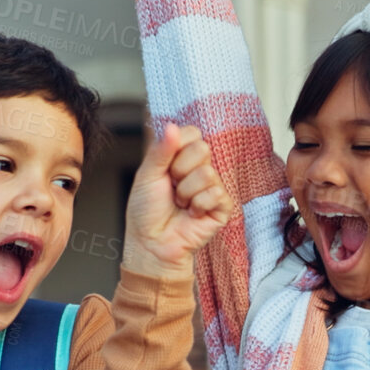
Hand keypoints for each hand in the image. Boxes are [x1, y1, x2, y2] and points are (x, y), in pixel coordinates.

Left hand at [123, 123, 233, 276]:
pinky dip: (198, 205)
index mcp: (182, 156)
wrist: (151, 242)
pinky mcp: (223, 206)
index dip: (176, 148)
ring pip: (208, 173)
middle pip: (203, 148)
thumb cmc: (147, 210)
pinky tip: (192, 214)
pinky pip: (216, 193)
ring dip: (186, 192)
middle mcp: (200, 168)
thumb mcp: (147, 174)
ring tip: (180, 204)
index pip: (192, 133)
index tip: (164, 168)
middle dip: (180, 170)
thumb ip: (161, 150)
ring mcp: (213, 186)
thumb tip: (172, 126)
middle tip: (172, 187)